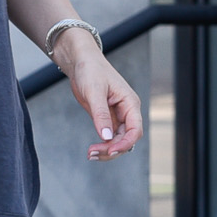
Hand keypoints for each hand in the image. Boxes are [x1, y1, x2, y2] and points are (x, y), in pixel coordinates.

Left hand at [56, 36, 141, 161]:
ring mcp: (117, 116)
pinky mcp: (107, 118)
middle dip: (112, 149)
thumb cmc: (91, 70)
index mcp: (130, 103)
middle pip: (127, 139)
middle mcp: (127, 111)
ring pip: (118, 141)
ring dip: (107, 150)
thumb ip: (101, 114)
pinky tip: (92, 149)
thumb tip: (106, 136)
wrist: (81, 62)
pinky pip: (109, 137)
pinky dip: (102, 145)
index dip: (125, 143)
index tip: (110, 150)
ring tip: (90, 154)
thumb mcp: (95, 91)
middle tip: (93, 153)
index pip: (135, 130)